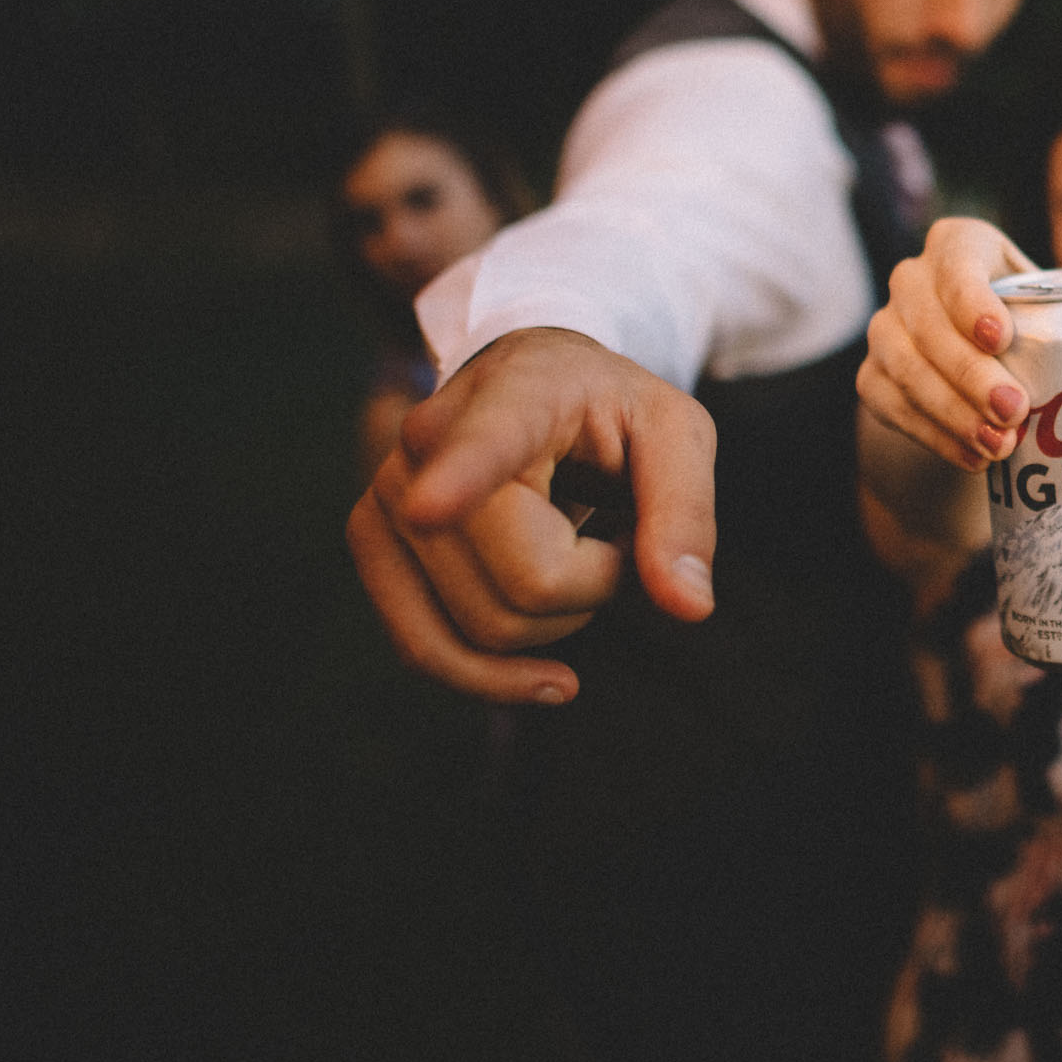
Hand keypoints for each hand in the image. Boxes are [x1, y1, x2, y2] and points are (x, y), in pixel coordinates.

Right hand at [344, 327, 718, 704]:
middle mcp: (429, 442)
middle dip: (597, 585)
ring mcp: (387, 495)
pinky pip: (423, 650)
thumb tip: (688, 607)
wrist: (529, 383)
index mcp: (518, 395)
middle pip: (529, 581)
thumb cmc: (611, 411)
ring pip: (482, 628)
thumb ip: (685, 513)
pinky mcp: (372, 545)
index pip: (487, 442)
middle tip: (613, 536)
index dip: (458, 479)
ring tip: (574, 555)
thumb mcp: (675, 435)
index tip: (427, 508)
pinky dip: (493, 678)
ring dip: (555, 623)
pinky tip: (548, 678)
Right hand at [858, 217, 1061, 471]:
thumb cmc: (1041, 331)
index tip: (1003, 336)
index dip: (969, 293)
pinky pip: (888, 404)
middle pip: (925, 320)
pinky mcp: (875, 379)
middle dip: (966, 371)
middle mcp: (913, 282)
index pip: (954, 255)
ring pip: (902, 365)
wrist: (980, 376)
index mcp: (961, 247)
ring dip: (947, 409)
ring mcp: (887, 332)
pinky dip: (928, 433)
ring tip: (998, 447)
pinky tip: (969, 458)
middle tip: (1015, 412)